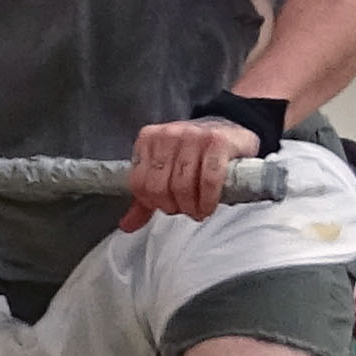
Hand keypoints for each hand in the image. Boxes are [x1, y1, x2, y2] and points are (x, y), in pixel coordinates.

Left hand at [119, 115, 262, 228]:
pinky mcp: (218, 142)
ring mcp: (193, 136)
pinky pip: (209, 180)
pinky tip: (208, 207)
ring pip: (183, 185)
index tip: (167, 206)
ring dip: (191, 207)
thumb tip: (127, 225)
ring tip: (198, 210)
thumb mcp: (165, 170)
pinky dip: (208, 200)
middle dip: (172, 206)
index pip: (138, 183)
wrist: (229, 130)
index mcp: (148, 139)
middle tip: (185, 210)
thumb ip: (145, 197)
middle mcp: (168, 135)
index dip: (153, 203)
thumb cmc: (194, 154)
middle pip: (159, 187)